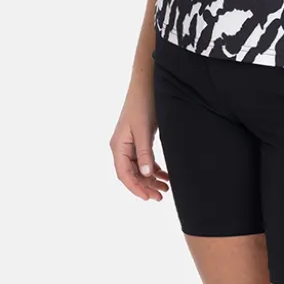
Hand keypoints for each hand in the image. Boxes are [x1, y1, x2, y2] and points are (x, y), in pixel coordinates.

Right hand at [110, 84, 170, 201]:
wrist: (146, 85)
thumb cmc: (142, 105)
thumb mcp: (144, 130)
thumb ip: (145, 153)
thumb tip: (147, 174)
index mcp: (118, 146)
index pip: (124, 174)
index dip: (135, 188)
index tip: (148, 198)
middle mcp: (121, 147)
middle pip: (132, 174)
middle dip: (145, 186)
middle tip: (160, 196)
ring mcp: (130, 144)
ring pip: (139, 169)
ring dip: (151, 179)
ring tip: (165, 189)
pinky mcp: (139, 140)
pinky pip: (144, 160)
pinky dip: (154, 169)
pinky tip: (164, 175)